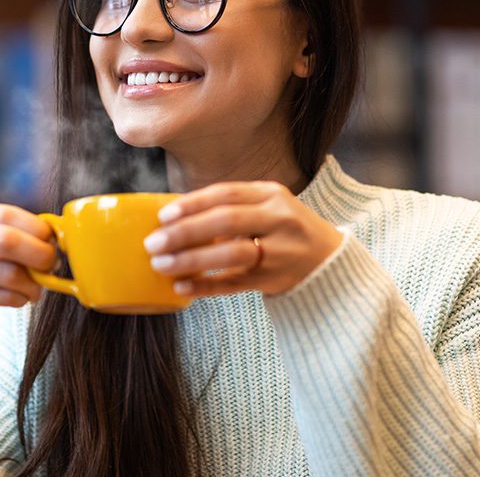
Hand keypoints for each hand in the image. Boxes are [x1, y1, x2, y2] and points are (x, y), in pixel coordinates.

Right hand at [0, 203, 55, 342]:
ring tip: (35, 288)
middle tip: (52, 264)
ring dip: (33, 284)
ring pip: (9, 274)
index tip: (53, 241)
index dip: (37, 228)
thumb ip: (16, 233)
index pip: (6, 214)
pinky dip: (20, 299)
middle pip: (7, 241)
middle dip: (40, 254)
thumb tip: (56, 239)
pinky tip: (18, 298)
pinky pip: (3, 297)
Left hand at [143, 181, 343, 297]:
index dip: (192, 203)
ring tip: (160, 265)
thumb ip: (228, 208)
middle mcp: (279, 219)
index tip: (162, 215)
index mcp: (272, 194)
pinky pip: (235, 284)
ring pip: (231, 254)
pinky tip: (182, 287)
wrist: (327, 260)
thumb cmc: (281, 229)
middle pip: (226, 221)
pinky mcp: (275, 279)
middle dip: (184, 232)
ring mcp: (280, 251)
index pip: (226, 193)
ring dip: (191, 260)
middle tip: (152, 243)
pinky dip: (206, 286)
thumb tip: (171, 217)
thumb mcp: (265, 207)